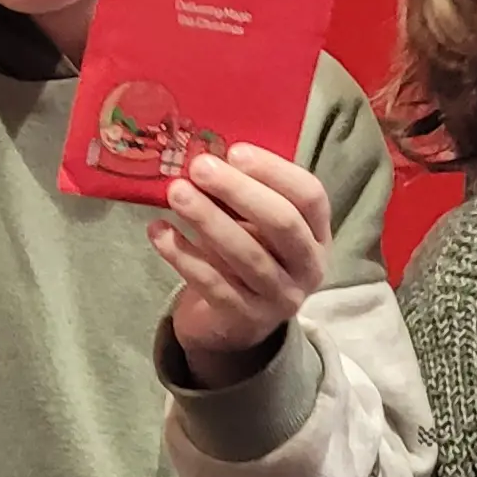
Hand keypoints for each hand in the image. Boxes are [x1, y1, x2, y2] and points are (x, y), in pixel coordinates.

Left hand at [151, 144, 333, 387]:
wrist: (232, 325)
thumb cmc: (246, 257)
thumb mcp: (255, 226)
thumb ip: (243, 195)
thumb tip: (208, 155)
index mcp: (318, 234)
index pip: (310, 196)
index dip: (274, 171)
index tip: (234, 151)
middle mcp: (308, 267)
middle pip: (282, 223)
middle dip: (238, 191)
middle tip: (198, 167)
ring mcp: (279, 297)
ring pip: (246, 254)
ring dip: (207, 219)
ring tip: (176, 192)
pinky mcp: (244, 317)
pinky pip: (212, 282)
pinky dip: (182, 254)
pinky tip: (158, 231)